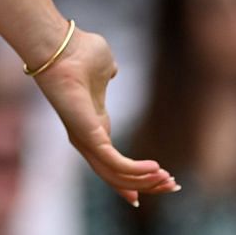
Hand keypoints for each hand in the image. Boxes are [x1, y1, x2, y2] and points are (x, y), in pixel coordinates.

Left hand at [31, 27, 177, 206]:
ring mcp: (85, 140)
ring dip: (145, 181)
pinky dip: (136, 171)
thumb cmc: (78, 53)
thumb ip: (109, 75)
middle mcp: (86, 138)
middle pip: (116, 175)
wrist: (63, 47)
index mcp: (92, 124)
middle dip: (146, 184)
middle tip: (173, 187)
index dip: (133, 174)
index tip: (157, 181)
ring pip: (116, 175)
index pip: (112, 160)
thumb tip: (112, 71)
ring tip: (169, 181)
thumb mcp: (103, 68)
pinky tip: (156, 168)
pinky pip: (115, 164)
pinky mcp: (88, 138)